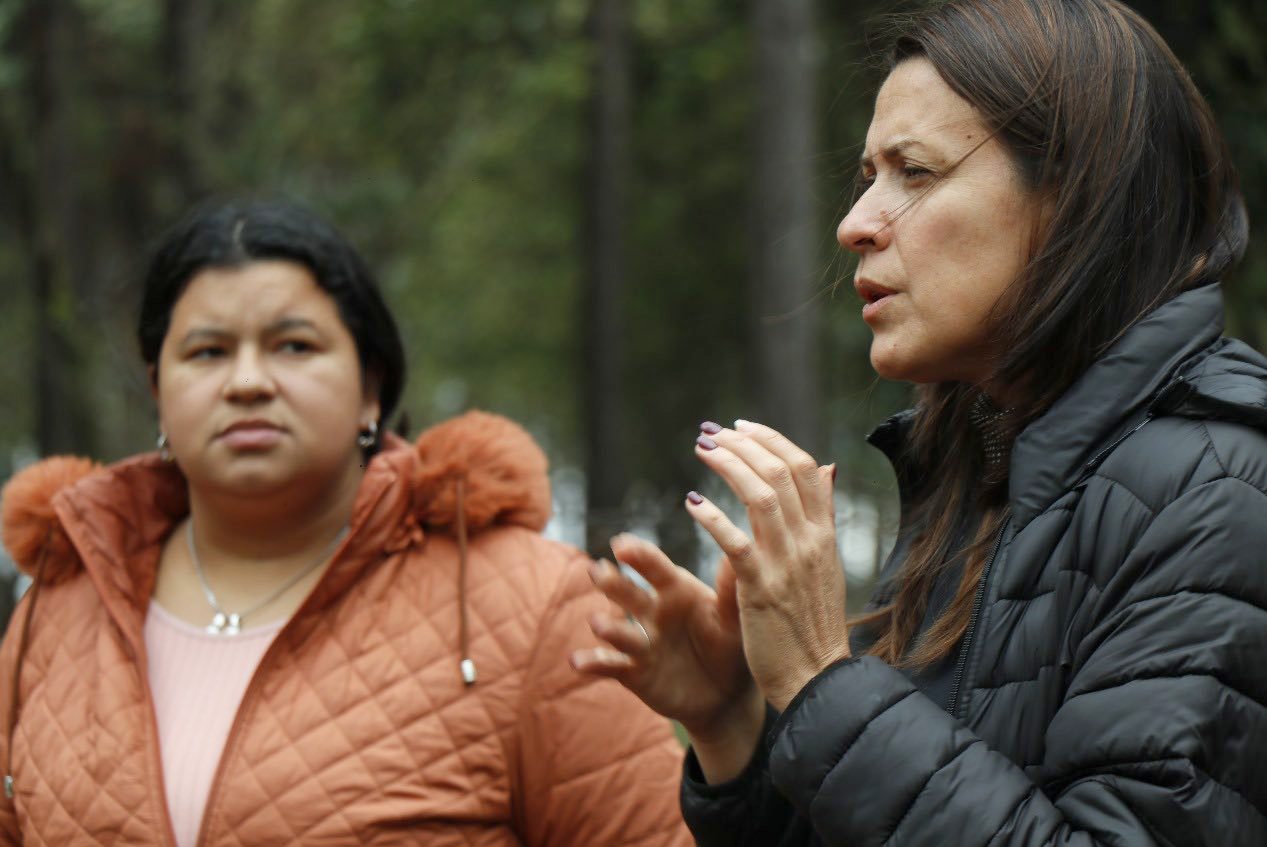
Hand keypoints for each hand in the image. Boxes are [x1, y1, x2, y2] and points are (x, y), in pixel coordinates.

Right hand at [569, 533, 763, 768]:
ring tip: (598, 623)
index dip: (639, 556)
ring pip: (618, 630)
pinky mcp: (633, 672)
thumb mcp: (734, 618)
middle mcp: (653, 612)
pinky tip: (577, 661)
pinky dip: (593, 662)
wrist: (727, 695)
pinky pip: (611, 665)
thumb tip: (735, 551)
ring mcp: (641, 642)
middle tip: (598, 570)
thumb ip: (730, 589)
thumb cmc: (731, 645)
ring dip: (606, 626)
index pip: (655, 569)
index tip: (622, 544)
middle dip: (613, 583)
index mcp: (676, 590)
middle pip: (629, 594)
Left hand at [690, 420, 849, 709]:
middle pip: (781, 472)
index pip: (806, 468)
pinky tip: (692, 503)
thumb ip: (821, 519)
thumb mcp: (826, 566)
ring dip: (727, 466)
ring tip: (701, 451)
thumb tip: (827, 469)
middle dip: (743, 444)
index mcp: (826, 535)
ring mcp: (787, 564)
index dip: (773, 439)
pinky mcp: (761, 589)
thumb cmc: (813, 625)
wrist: (817, 680)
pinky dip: (712, 516)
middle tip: (711, 433)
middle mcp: (810, 542)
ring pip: (760, 495)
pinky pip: (734, 541)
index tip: (742, 426)